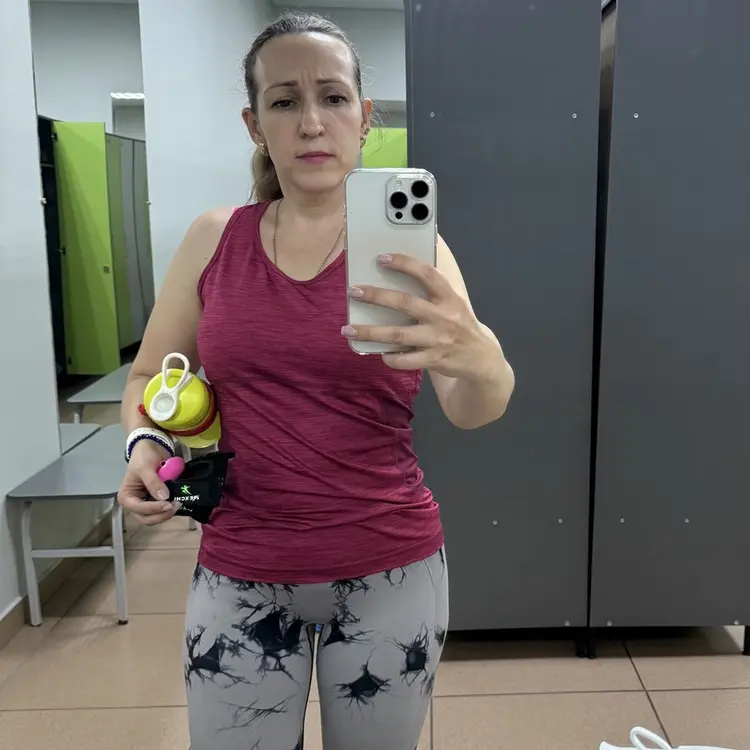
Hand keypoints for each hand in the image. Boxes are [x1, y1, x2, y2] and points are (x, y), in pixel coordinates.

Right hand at [117, 439, 177, 526]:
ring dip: (167, 513)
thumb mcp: (146, 467)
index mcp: (127, 497)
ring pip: (156, 517)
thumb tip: (163, 497)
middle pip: (147, 518)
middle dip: (161, 515)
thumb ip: (153, 483)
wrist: (152, 447)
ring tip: (178, 503)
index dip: (153, 509)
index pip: (139, 509)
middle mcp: (135, 504)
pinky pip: (163, 510)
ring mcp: (146, 503)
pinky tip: (178, 502)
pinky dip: (170, 509)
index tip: (168, 504)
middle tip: (176, 505)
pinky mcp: (157, 501)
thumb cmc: (143, 457)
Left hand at [343, 253, 501, 379]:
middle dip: (376, 296)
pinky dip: (389, 357)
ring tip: (348, 329)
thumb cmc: (460, 325)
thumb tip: (394, 279)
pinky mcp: (434, 360)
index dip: (404, 263)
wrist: (483, 358)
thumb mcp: (454, 303)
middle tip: (353, 291)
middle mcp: (444, 317)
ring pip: (398, 335)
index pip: (427, 273)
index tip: (381, 258)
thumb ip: (431, 292)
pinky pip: (405, 360)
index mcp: (450, 297)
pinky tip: (378, 352)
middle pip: (405, 303)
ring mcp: (438, 340)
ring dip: (370, 332)